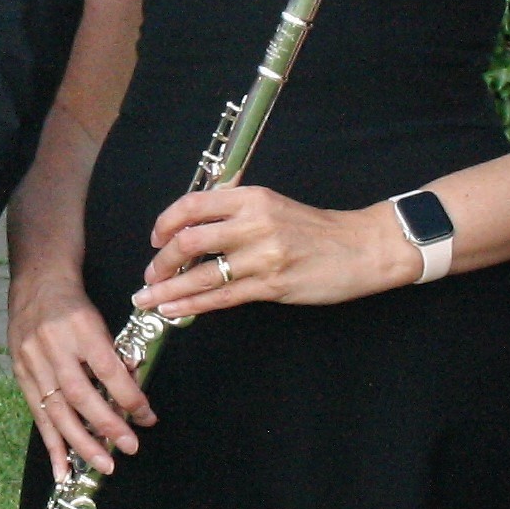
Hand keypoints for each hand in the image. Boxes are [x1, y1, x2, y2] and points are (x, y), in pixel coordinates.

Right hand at [10, 277, 148, 475]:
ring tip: (103, 464)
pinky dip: (52, 444)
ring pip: (58, 410)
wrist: (36, 283)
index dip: (129, 397)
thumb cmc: (75, 305)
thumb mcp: (100, 321)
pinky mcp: (20, 374)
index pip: (107, 370)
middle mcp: (54, 346)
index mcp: (80, 328)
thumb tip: (132, 395)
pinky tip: (63, 470)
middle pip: (80, 395)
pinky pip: (38, 415)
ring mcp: (33, 362)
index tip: (146, 417)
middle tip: (129, 447)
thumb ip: (114, 356)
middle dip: (106, 426)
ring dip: (81, 443)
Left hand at [133, 185, 411, 318]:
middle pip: (189, 241)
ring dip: (167, 289)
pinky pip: (222, 297)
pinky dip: (191, 304)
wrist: (361, 248)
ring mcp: (263, 257)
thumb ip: (235, 211)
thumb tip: (191, 227)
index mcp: (251, 198)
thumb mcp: (273, 205)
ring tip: (147, 300)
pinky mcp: (272, 285)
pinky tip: (173, 310)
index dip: (165, 223)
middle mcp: (254, 223)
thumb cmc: (316, 229)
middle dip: (160, 262)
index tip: (155, 240)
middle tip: (149, 276)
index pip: (193, 205)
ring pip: (201, 275)